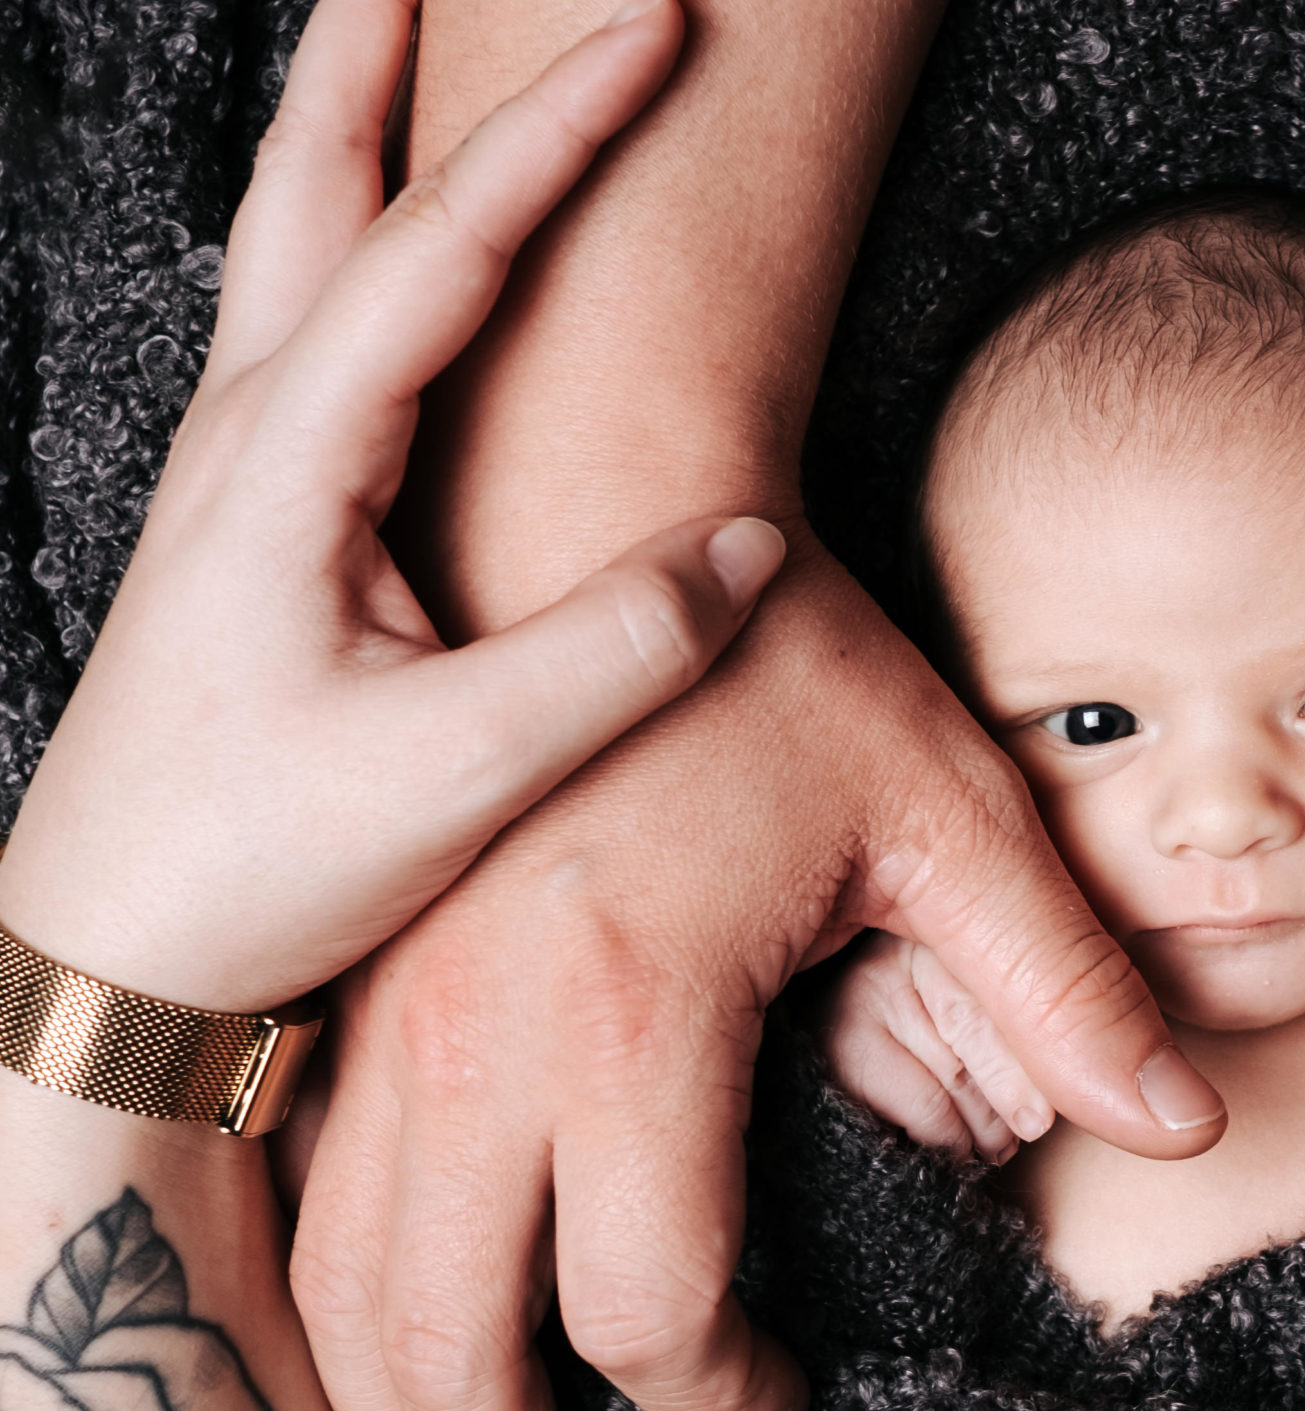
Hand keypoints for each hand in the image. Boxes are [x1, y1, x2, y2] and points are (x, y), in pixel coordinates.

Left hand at [0, 0, 766, 1013]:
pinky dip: (352, 245)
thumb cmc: (249, 866)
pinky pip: (305, 336)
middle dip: (378, 52)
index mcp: (288, 461)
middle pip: (309, 186)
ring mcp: (234, 482)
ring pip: (289, 248)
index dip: (557, 126)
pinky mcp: (251, 536)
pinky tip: (382, 270)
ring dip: (349, 131)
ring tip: (400, 49)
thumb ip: (617, 653)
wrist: (100, 968)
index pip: (441, 241)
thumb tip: (749, 545)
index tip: (657, 30)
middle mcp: (244, 440)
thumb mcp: (456, 770)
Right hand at [295, 552, 1226, 1410]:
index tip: (776, 1390)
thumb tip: (1182, 1124)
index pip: (647, 1301)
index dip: (717, 1387)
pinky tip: (388, 1358)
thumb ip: (1063, 984)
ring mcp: (382, 1009)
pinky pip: (300, 1199)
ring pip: (338, 1288)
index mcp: (626, 1009)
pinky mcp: (349, 985)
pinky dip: (331, 1311)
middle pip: (446, 1342)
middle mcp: (471, 1032)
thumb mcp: (948, 810)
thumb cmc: (776, 656)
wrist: (584, 497)